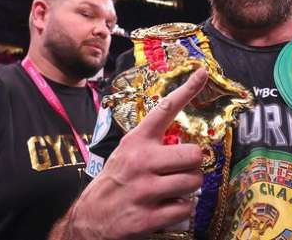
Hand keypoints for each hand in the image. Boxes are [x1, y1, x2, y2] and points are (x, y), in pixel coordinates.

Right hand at [66, 68, 207, 239]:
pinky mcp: (147, 217)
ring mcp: (144, 190)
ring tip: (172, 190)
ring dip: (189, 188)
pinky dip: (181, 209)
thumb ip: (153, 143)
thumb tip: (186, 138)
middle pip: (193, 154)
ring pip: (193, 182)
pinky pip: (185, 208)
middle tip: (183, 170)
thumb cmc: (116, 181)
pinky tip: (166, 207)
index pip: (165, 108)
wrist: (88, 219)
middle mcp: (140, 161)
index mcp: (136, 141)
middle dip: (194, 164)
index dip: (187, 89)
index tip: (203, 72)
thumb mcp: (127, 152)